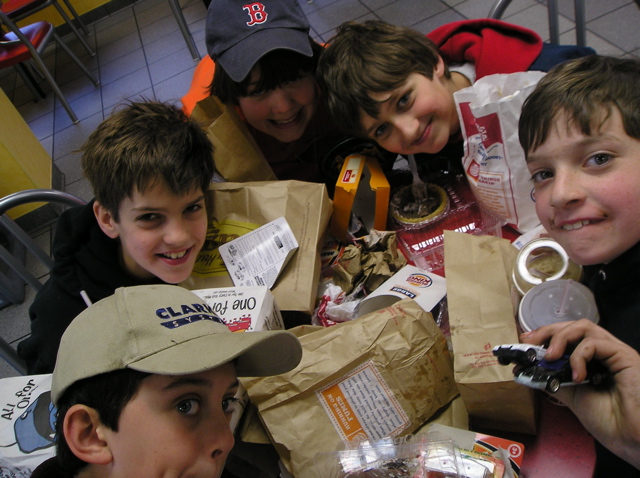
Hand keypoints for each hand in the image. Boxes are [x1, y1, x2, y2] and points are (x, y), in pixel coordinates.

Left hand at [520, 319, 639, 468]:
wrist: (632, 438)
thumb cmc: (609, 422)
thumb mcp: (571, 396)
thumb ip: (552, 380)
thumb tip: (526, 369)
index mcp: (593, 360)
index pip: (568, 336)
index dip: (546, 335)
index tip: (525, 342)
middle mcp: (605, 352)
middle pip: (574, 326)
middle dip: (548, 331)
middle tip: (530, 342)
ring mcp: (615, 352)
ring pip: (584, 327)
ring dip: (560, 338)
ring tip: (550, 357)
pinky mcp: (625, 355)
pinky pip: (595, 343)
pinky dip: (579, 356)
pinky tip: (576, 376)